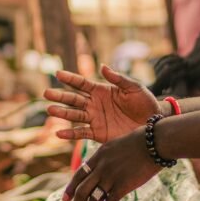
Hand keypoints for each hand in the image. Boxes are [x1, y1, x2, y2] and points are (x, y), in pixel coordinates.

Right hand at [44, 65, 160, 142]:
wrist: (153, 124)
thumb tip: (103, 66)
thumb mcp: (134, 87)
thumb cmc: (145, 102)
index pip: (82, 83)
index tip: (57, 73)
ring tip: (50, 110)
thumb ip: (118, 78)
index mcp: (101, 90)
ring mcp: (95, 118)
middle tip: (46, 93)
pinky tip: (58, 134)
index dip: (70, 78)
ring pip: (74, 115)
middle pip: (74, 99)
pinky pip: (81, 133)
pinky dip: (70, 134)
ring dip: (62, 113)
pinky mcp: (98, 133)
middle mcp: (95, 104)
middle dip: (60, 96)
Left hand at [63, 129, 159, 200]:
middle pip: (82, 191)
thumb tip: (98, 169)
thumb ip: (104, 158)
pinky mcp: (123, 185)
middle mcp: (101, 168)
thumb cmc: (136, 143)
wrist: (152, 143)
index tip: (65, 200)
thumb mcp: (113, 146)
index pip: (78, 175)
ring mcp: (111, 177)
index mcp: (97, 157)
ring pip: (93, 200)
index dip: (70, 189)